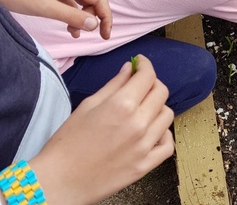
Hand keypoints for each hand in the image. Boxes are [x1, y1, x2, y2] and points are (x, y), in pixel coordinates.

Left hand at [0, 0, 111, 38]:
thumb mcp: (46, 8)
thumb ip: (71, 16)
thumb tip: (94, 25)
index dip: (106, 17)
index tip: (105, 35)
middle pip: (94, 2)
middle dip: (94, 19)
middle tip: (87, 35)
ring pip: (84, 5)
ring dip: (83, 20)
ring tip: (75, 33)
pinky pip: (74, 6)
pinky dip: (74, 18)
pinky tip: (71, 30)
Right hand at [30, 55, 174, 204]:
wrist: (59, 182)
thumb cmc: (67, 143)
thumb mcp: (88, 105)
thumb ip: (114, 84)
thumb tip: (130, 68)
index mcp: (122, 105)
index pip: (147, 76)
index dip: (145, 65)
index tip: (141, 63)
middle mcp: (138, 123)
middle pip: (161, 92)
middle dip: (152, 83)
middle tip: (140, 84)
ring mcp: (144, 146)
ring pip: (167, 115)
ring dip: (158, 107)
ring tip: (144, 109)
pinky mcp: (145, 166)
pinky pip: (168, 145)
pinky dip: (164, 135)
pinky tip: (152, 132)